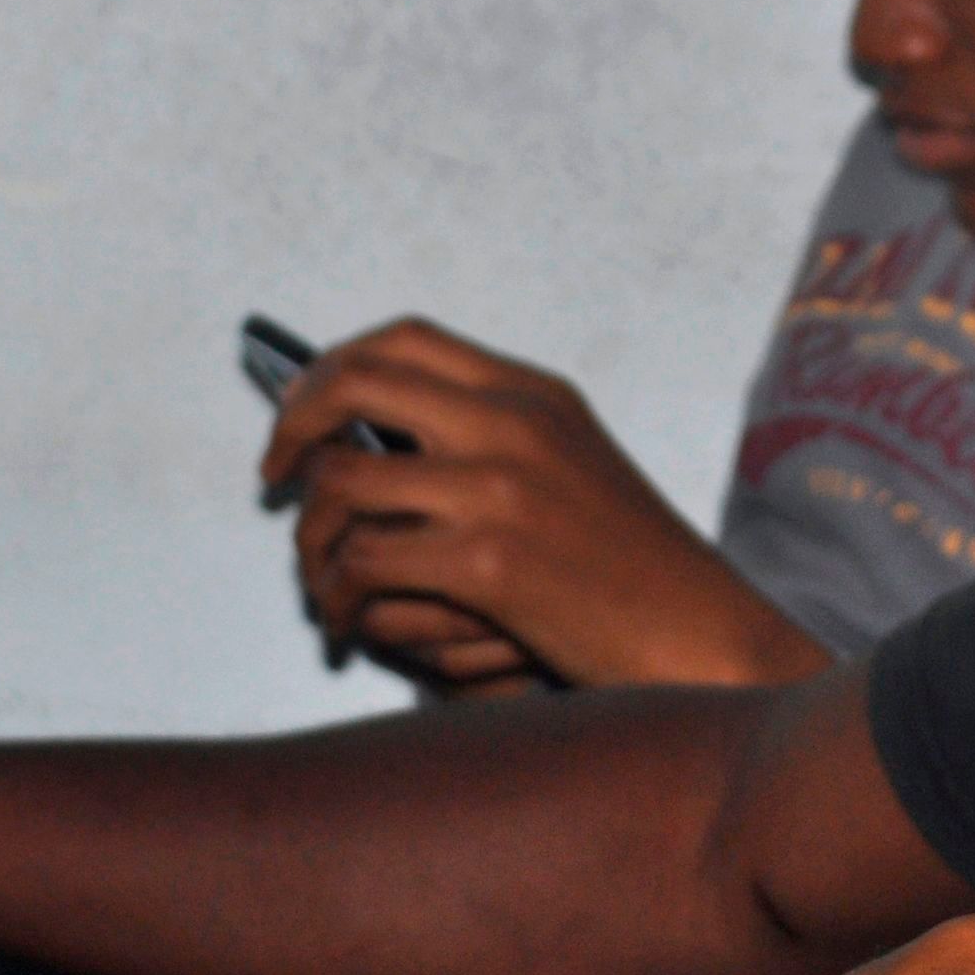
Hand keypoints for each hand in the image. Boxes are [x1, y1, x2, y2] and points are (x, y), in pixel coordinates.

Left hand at [263, 319, 833, 690]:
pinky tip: (346, 622)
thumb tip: (372, 446)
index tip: (300, 416)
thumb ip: (489, 442)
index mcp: (531, 395)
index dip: (330, 369)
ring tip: (317, 576)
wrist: (700, 634)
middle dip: (291, 429)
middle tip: (274, 482)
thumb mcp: (572, 469)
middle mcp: (511, 424)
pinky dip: (337, 596)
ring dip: (308, 536)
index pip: (403, 340)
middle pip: (353, 383)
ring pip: (340, 483)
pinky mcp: (488, 561)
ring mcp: (499, 488)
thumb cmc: (633, 570)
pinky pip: (364, 561)